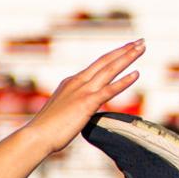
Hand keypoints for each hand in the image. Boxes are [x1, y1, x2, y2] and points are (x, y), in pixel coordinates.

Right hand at [29, 40, 143, 154]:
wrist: (36, 136)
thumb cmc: (46, 130)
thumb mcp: (60, 112)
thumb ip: (72, 107)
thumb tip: (78, 112)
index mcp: (71, 82)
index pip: (96, 66)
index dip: (112, 56)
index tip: (126, 48)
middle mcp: (78, 82)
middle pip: (105, 61)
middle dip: (124, 50)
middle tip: (140, 41)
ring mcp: (82, 92)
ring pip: (109, 70)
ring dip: (127, 57)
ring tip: (142, 47)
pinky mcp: (86, 104)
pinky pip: (109, 90)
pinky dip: (124, 81)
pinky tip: (137, 74)